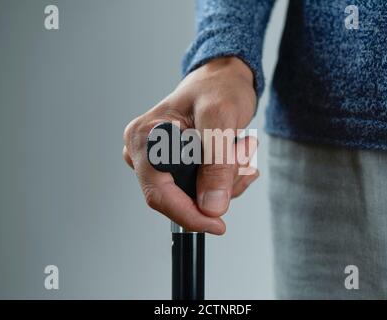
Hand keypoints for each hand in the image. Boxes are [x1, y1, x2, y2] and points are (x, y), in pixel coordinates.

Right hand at [123, 57, 258, 234]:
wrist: (224, 80)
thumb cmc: (218, 87)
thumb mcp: (222, 118)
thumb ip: (216, 162)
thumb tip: (211, 207)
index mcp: (145, 137)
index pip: (159, 192)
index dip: (189, 212)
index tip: (218, 222)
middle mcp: (144, 152)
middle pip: (178, 198)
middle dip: (217, 189)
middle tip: (241, 160)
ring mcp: (159, 162)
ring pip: (195, 198)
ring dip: (227, 181)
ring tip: (240, 149)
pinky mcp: (176, 168)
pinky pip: (201, 191)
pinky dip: (226, 180)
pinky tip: (235, 155)